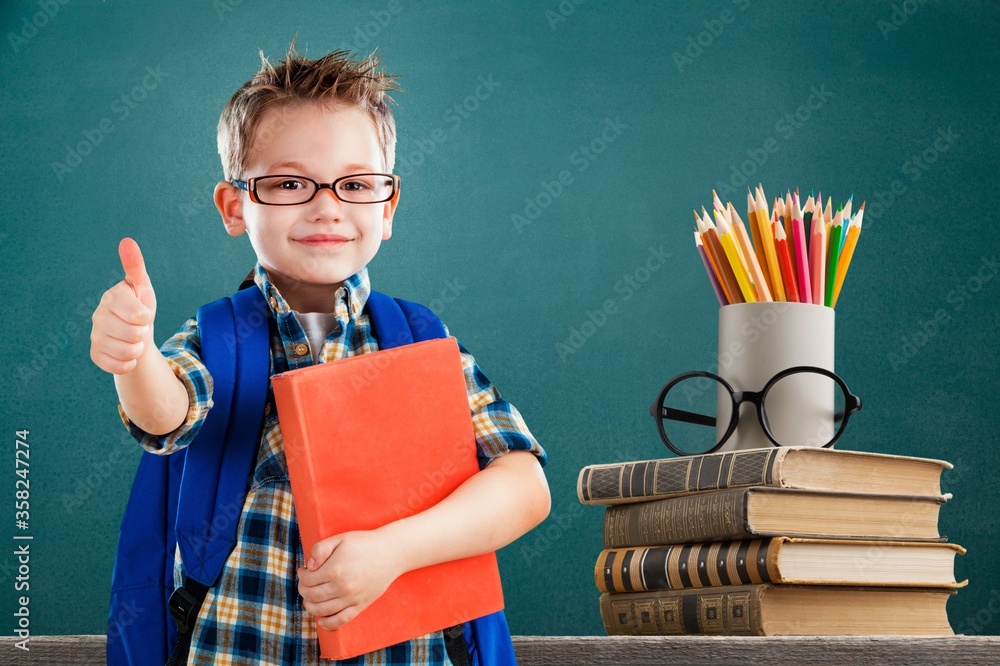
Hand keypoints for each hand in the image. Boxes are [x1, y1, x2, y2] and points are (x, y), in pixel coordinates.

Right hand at [90, 238, 157, 374]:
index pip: (139, 314)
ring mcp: (95, 336)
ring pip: (128, 352)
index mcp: (111, 297)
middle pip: (135, 334)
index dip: (146, 316)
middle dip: (143, 333)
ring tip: (134, 339)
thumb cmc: (139, 305)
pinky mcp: (95, 355)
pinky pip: (120, 366)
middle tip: (138, 327)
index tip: (143, 312)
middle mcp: (98, 316)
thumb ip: (135, 266)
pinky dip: (129, 363)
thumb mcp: (142, 286)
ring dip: (138, 348)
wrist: (134, 332)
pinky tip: (127, 353)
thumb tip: (127, 241)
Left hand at [297, 529, 403, 630]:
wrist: (391, 553)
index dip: (302, 575)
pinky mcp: (360, 605)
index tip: (304, 570)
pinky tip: (320, 620)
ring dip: (310, 606)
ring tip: (309, 598)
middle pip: (312, 596)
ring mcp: (352, 599)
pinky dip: (328, 624)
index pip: (308, 580)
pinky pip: (341, 620)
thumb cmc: (364, 543)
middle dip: (303, 590)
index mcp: (335, 570)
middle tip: (305, 583)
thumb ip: (320, 549)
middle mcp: (342, 587)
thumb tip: (309, 566)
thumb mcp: (340, 539)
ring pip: (322, 610)